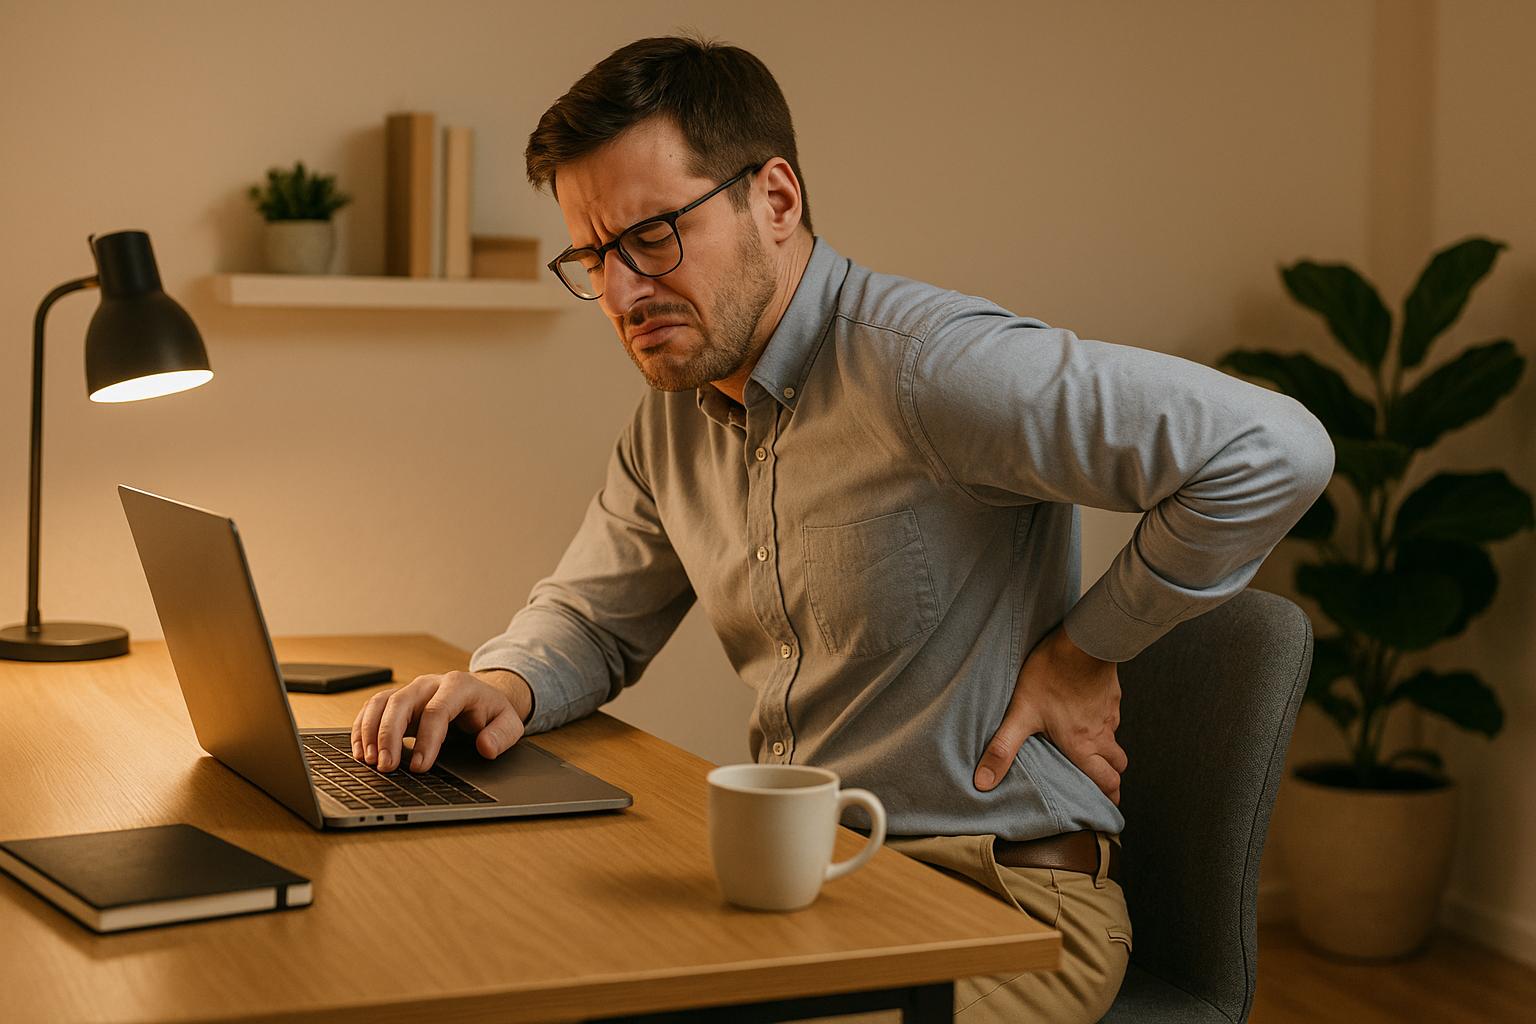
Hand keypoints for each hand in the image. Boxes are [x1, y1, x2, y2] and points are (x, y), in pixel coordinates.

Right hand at [351, 669, 531, 772]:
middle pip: (401, 703)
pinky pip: (373, 708)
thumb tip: (485, 747)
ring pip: (382, 702)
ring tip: (368, 760)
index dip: (426, 740)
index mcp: (458, 686)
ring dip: (370, 731)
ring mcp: (411, 690)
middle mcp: (430, 684)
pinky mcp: (398, 700)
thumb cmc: (491, 711)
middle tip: (386, 766)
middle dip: (389, 735)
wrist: (481, 695)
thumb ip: (501, 735)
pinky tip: (361, 750)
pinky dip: (363, 728)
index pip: (437, 711)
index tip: (419, 767)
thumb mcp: (508, 722)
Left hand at [974, 625, 1126, 803]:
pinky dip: (1103, 724)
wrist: (1083, 641)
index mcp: (1083, 746)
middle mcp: (1101, 734)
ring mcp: (1109, 713)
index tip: (1107, 810)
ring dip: (1107, 750)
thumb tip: (983, 782)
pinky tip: (1086, 715)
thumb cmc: (1052, 676)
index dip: (1109, 798)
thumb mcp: (1020, 713)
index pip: (1107, 782)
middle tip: (1101, 785)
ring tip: (1091, 751)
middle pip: (1117, 766)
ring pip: (1116, 740)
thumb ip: (1002, 748)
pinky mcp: (1111, 695)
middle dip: (1111, 779)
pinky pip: (1112, 717)